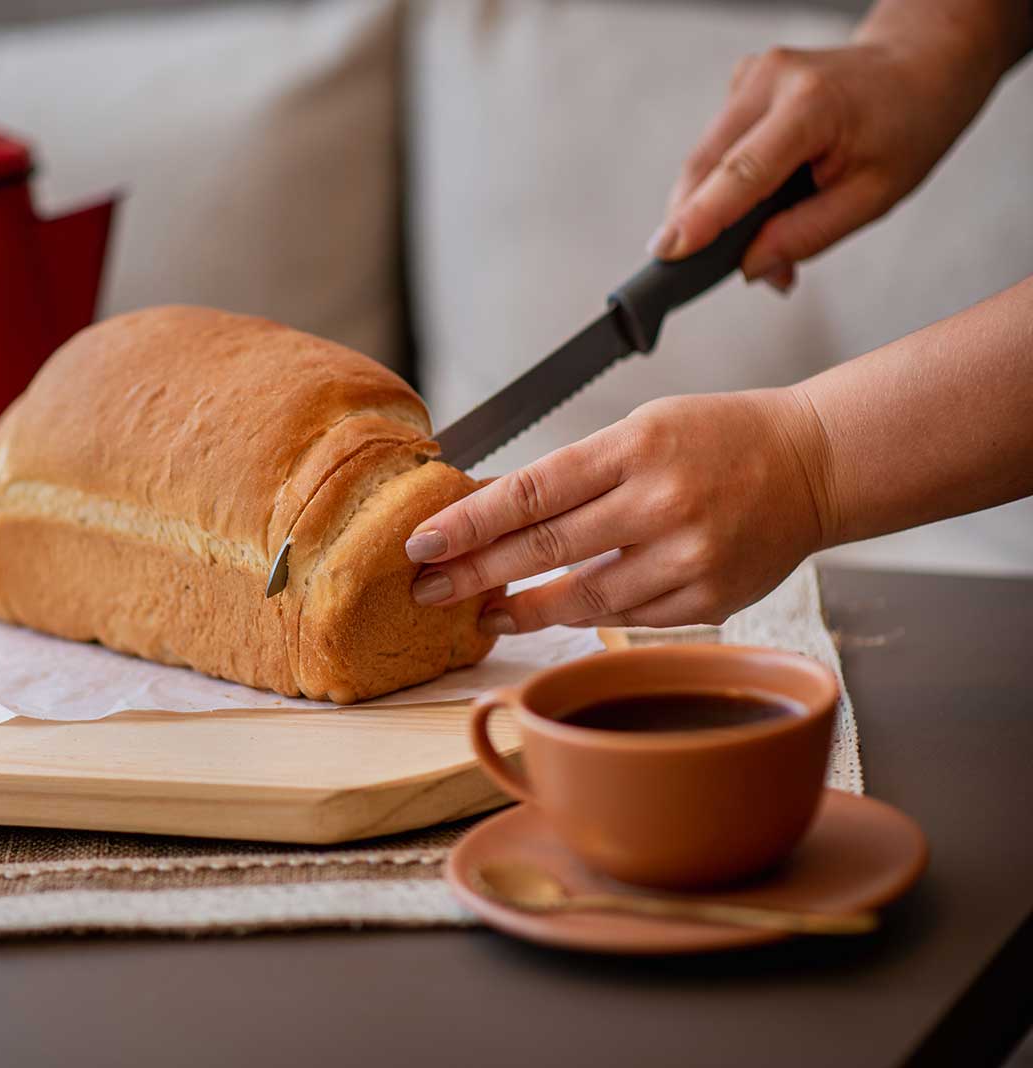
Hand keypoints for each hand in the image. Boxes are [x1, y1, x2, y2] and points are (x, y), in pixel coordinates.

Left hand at [404, 390, 835, 632]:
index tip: (422, 543)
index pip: (532, 490)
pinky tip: (551, 614)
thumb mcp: (638, 429)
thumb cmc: (714, 438)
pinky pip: (628, 618)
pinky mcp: (710, 598)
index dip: (469, 522)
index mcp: (636, 447)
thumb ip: (570, 473)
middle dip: (475, 572)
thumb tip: (488, 507)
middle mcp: (661, 503)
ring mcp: (689, 556)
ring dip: (522, 609)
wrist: (814, 463)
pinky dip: (585, 616)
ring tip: (481, 612)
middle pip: (546, 548)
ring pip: (583, 598)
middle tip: (427, 589)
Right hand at [649, 33, 1002, 292]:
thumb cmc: (908, 124)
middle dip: (698, 224)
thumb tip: (750, 266)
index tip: (667, 253)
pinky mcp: (741, 83)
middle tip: (712, 270)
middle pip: (706, 166)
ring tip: (752, 236)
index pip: (740, 172)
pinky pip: (714, 147)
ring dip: (711, 206)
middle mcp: (771, 80)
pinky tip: (758, 193)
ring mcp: (751, 76)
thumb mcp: (875, 195)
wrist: (919, 63)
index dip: (700, 217)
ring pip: (703, 159)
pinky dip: (723, 183)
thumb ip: (808, 234)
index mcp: (812, 105)